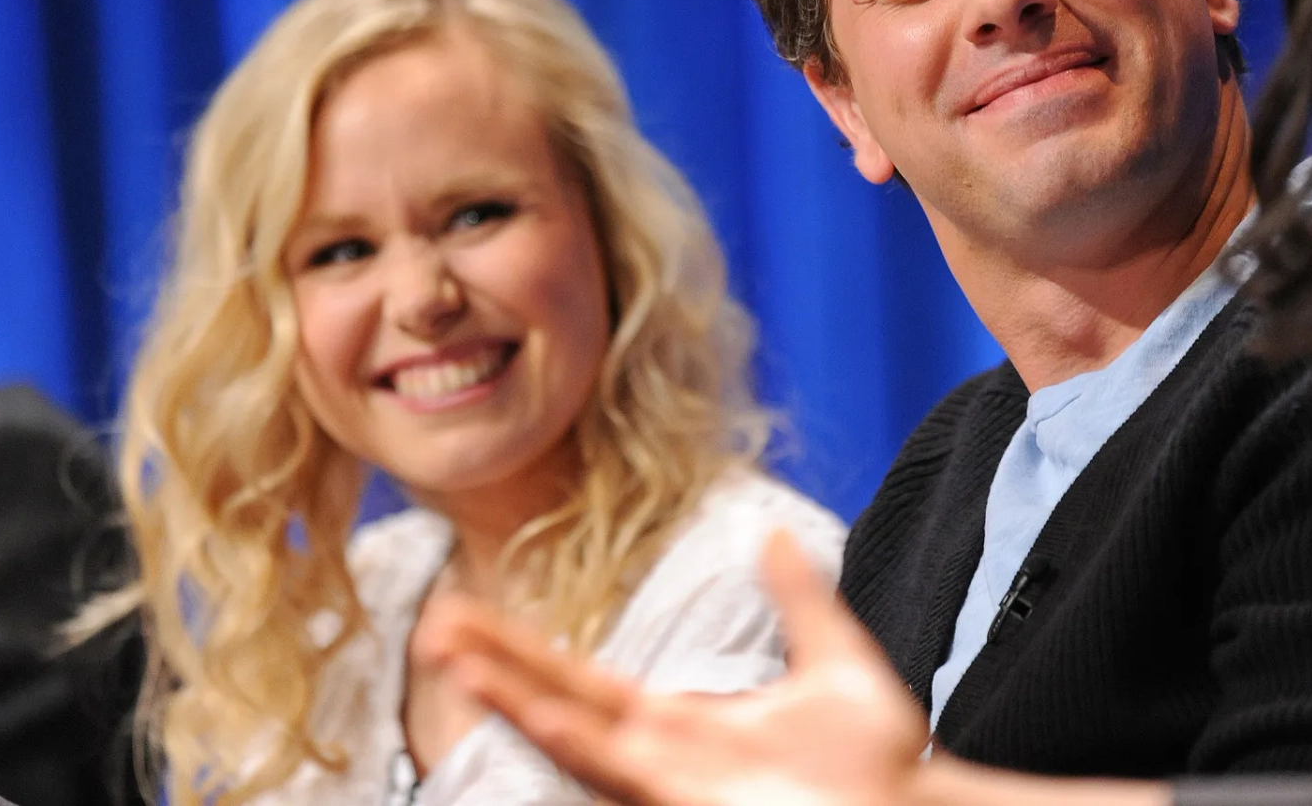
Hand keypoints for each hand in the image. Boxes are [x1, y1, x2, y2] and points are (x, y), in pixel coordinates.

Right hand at [414, 530, 931, 805]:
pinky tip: (539, 712)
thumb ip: (799, 597)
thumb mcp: (834, 659)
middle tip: (431, 625)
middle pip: (555, 702)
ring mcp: (669, 784)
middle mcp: (659, 756)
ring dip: (514, 699)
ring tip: (455, 659)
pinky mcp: (687, 802)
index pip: (579, 681)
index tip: (466, 615)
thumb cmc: (880, 765)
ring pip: (572, 737)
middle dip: (494, 666)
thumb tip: (773, 533)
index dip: (521, 652)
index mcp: (680, 724)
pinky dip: (575, 742)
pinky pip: (617, 771)